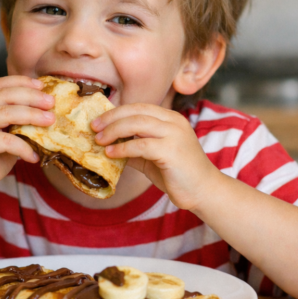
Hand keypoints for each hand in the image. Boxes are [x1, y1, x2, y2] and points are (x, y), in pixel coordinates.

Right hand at [0, 75, 54, 207]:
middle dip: (32, 96)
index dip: (22, 82)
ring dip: (32, 115)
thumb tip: (46, 116)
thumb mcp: (4, 139)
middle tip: (51, 102)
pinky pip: (7, 141)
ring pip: (7, 113)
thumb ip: (17, 126)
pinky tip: (34, 156)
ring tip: (50, 121)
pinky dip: (24, 148)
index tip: (42, 85)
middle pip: (5, 95)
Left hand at [91, 103, 221, 210]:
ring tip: (99, 140)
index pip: (140, 107)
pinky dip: (123, 148)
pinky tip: (111, 153)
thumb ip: (135, 148)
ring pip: (138, 123)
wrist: (203, 191)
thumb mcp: (153, 157)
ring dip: (114, 130)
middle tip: (94, 127)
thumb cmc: (178, 175)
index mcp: (171, 119)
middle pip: (136, 111)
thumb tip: (108, 145)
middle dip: (111, 118)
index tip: (98, 120)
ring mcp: (174, 135)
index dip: (117, 111)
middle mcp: (174, 122)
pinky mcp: (171, 151)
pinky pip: (141, 145)